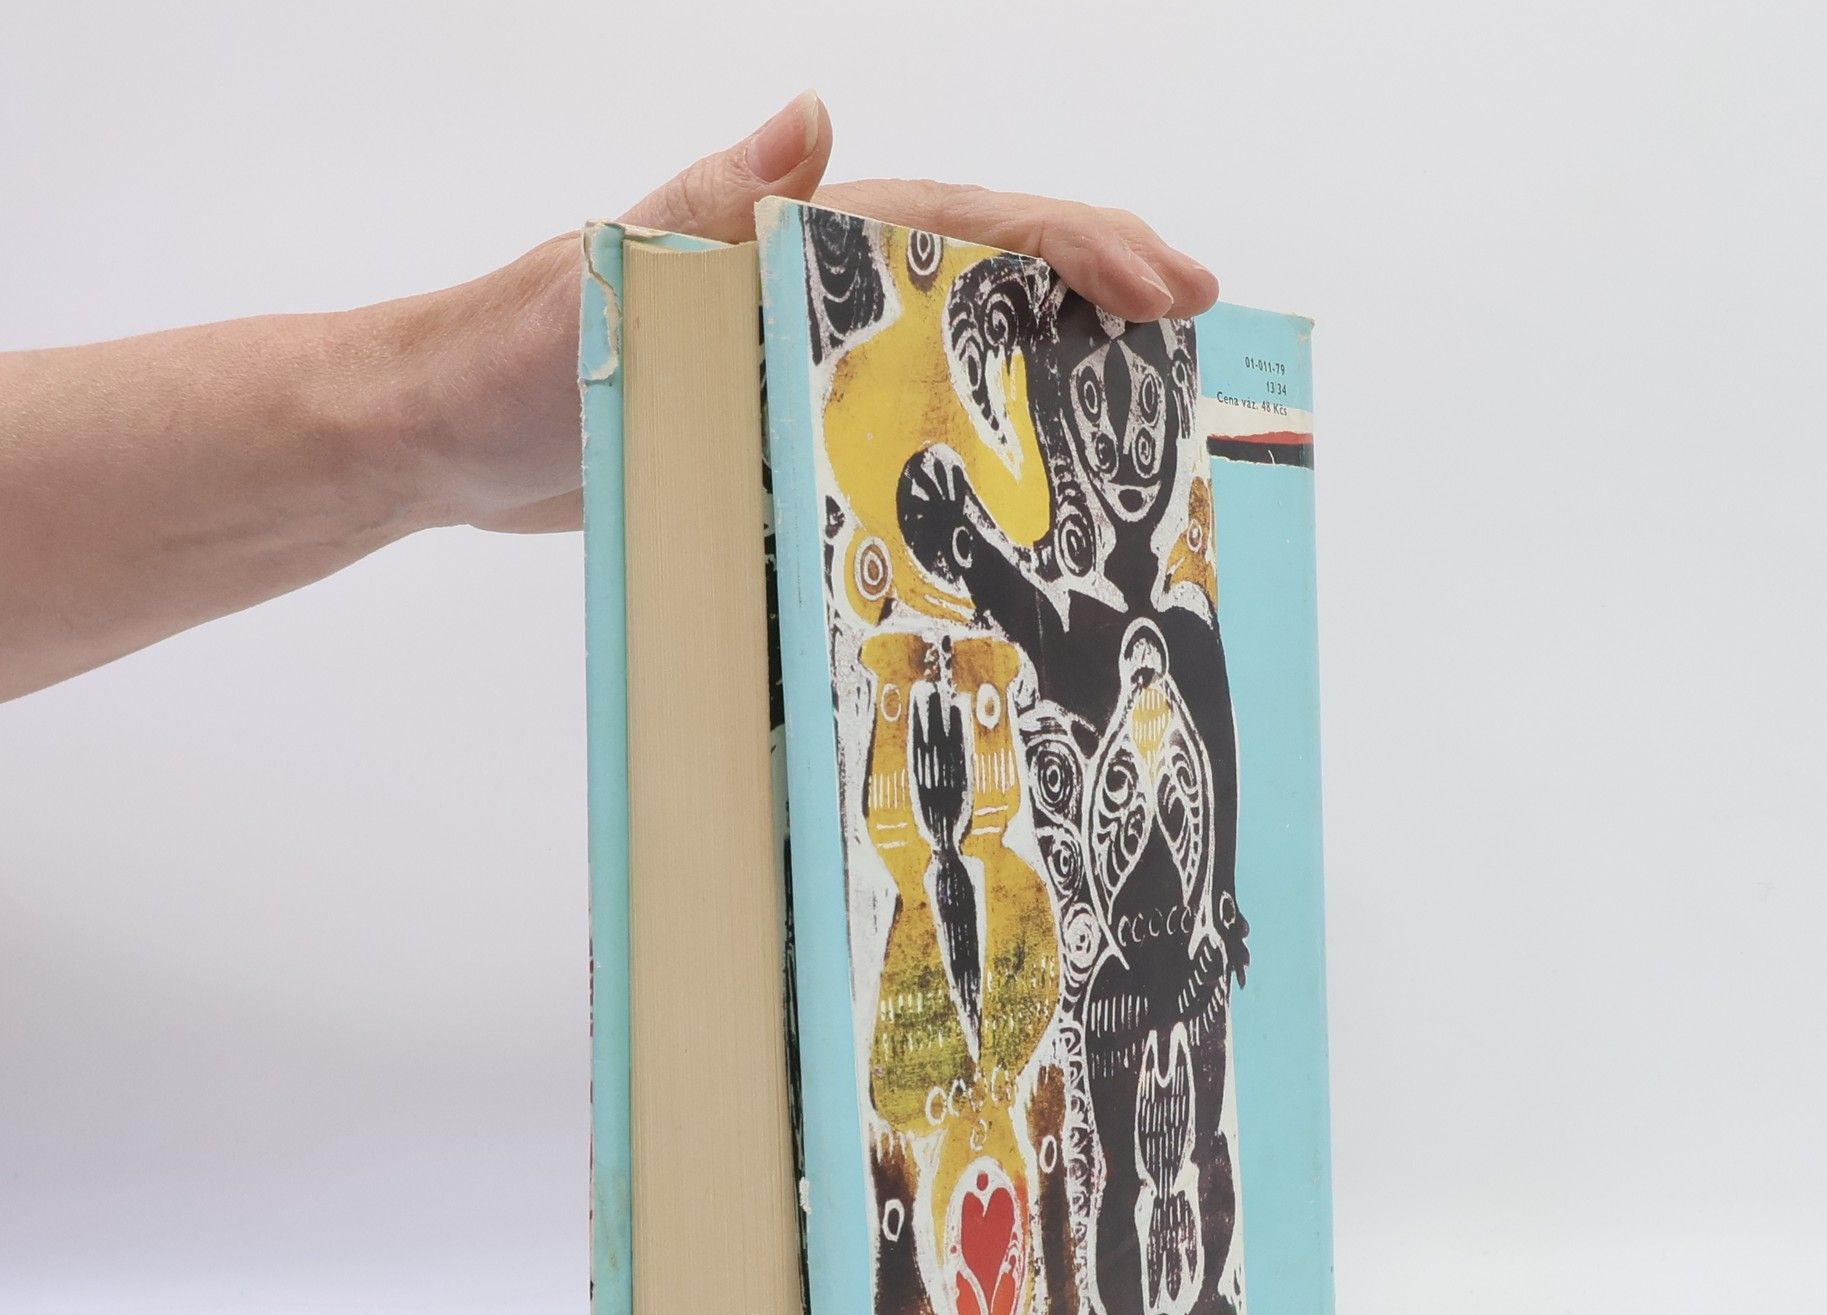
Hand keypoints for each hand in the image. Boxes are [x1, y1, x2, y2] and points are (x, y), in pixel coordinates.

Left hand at [401, 90, 1219, 534]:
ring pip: (956, 347)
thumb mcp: (605, 279)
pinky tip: (1017, 492)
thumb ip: (705, 206)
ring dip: (1052, 362)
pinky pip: (898, 428)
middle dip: (1097, 283)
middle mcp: (809, 289)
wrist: (437, 436)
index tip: (1162, 281)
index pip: (959, 218)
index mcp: (788, 238)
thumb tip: (810, 117)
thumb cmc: (504, 355)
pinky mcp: (777, 428)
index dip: (1070, 242)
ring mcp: (799, 359)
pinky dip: (968, 446)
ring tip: (1146, 396)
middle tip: (1197, 318)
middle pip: (984, 268)